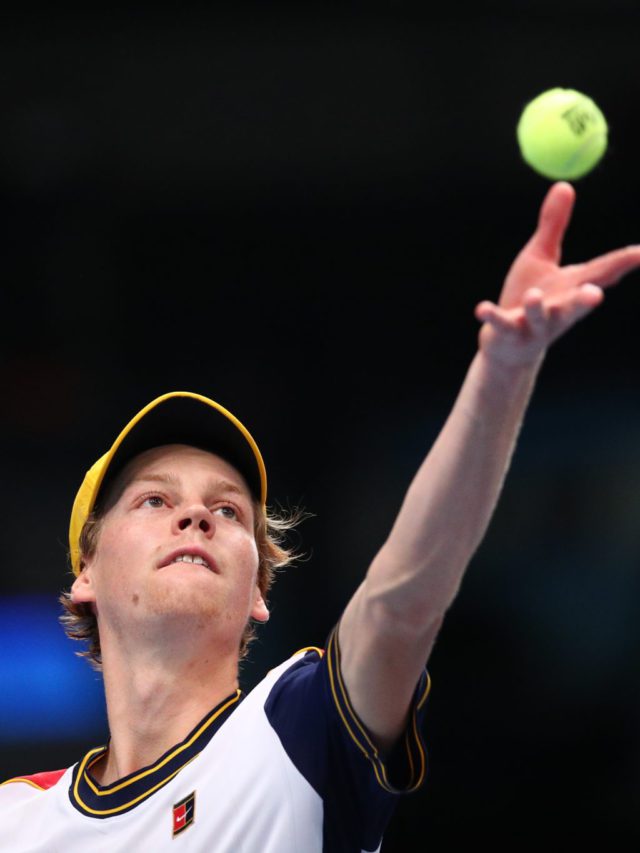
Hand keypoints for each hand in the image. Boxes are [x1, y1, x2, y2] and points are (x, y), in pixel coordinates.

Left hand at [475, 182, 639, 367]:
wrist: (507, 345)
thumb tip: (565, 184)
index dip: (623, 263)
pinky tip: (481, 309)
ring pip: (539, 317)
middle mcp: (558, 309)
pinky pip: (501, 324)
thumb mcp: (540, 257)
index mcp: (571, 288)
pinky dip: (493, 317)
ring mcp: (533, 324)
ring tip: (534, 295)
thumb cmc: (527, 297)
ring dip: (537, 307)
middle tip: (596, 295)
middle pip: (575, 304)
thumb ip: (553, 225)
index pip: (602, 273)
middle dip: (585, 300)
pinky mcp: (509, 333)